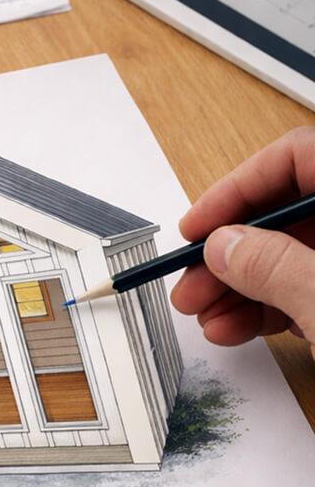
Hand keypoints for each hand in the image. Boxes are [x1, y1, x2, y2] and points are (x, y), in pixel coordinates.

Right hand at [170, 127, 314, 359]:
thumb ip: (276, 267)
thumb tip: (224, 247)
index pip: (295, 158)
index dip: (238, 189)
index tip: (197, 228)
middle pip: (283, 214)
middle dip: (228, 253)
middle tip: (190, 284)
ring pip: (284, 258)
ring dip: (234, 288)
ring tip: (202, 314)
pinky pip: (297, 291)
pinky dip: (261, 311)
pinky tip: (230, 329)